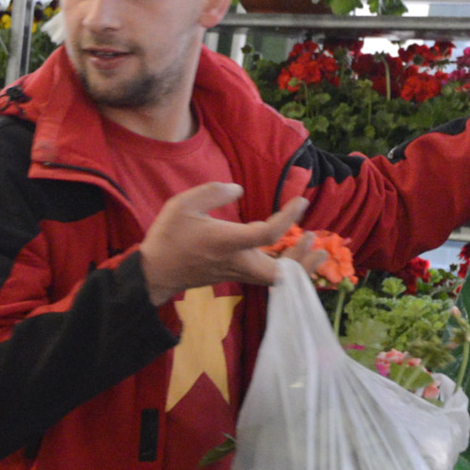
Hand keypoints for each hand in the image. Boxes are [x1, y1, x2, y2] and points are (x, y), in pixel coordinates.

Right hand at [137, 182, 308, 304]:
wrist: (155, 272)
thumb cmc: (168, 237)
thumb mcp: (183, 205)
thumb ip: (212, 192)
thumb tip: (238, 190)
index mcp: (227, 242)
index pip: (268, 234)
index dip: (288, 218)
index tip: (301, 201)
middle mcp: (237, 261)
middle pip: (281, 272)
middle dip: (302, 260)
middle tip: (312, 238)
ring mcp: (237, 272)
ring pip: (276, 279)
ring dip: (298, 266)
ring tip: (313, 249)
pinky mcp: (234, 276)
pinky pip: (267, 278)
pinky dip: (285, 269)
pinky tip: (291, 256)